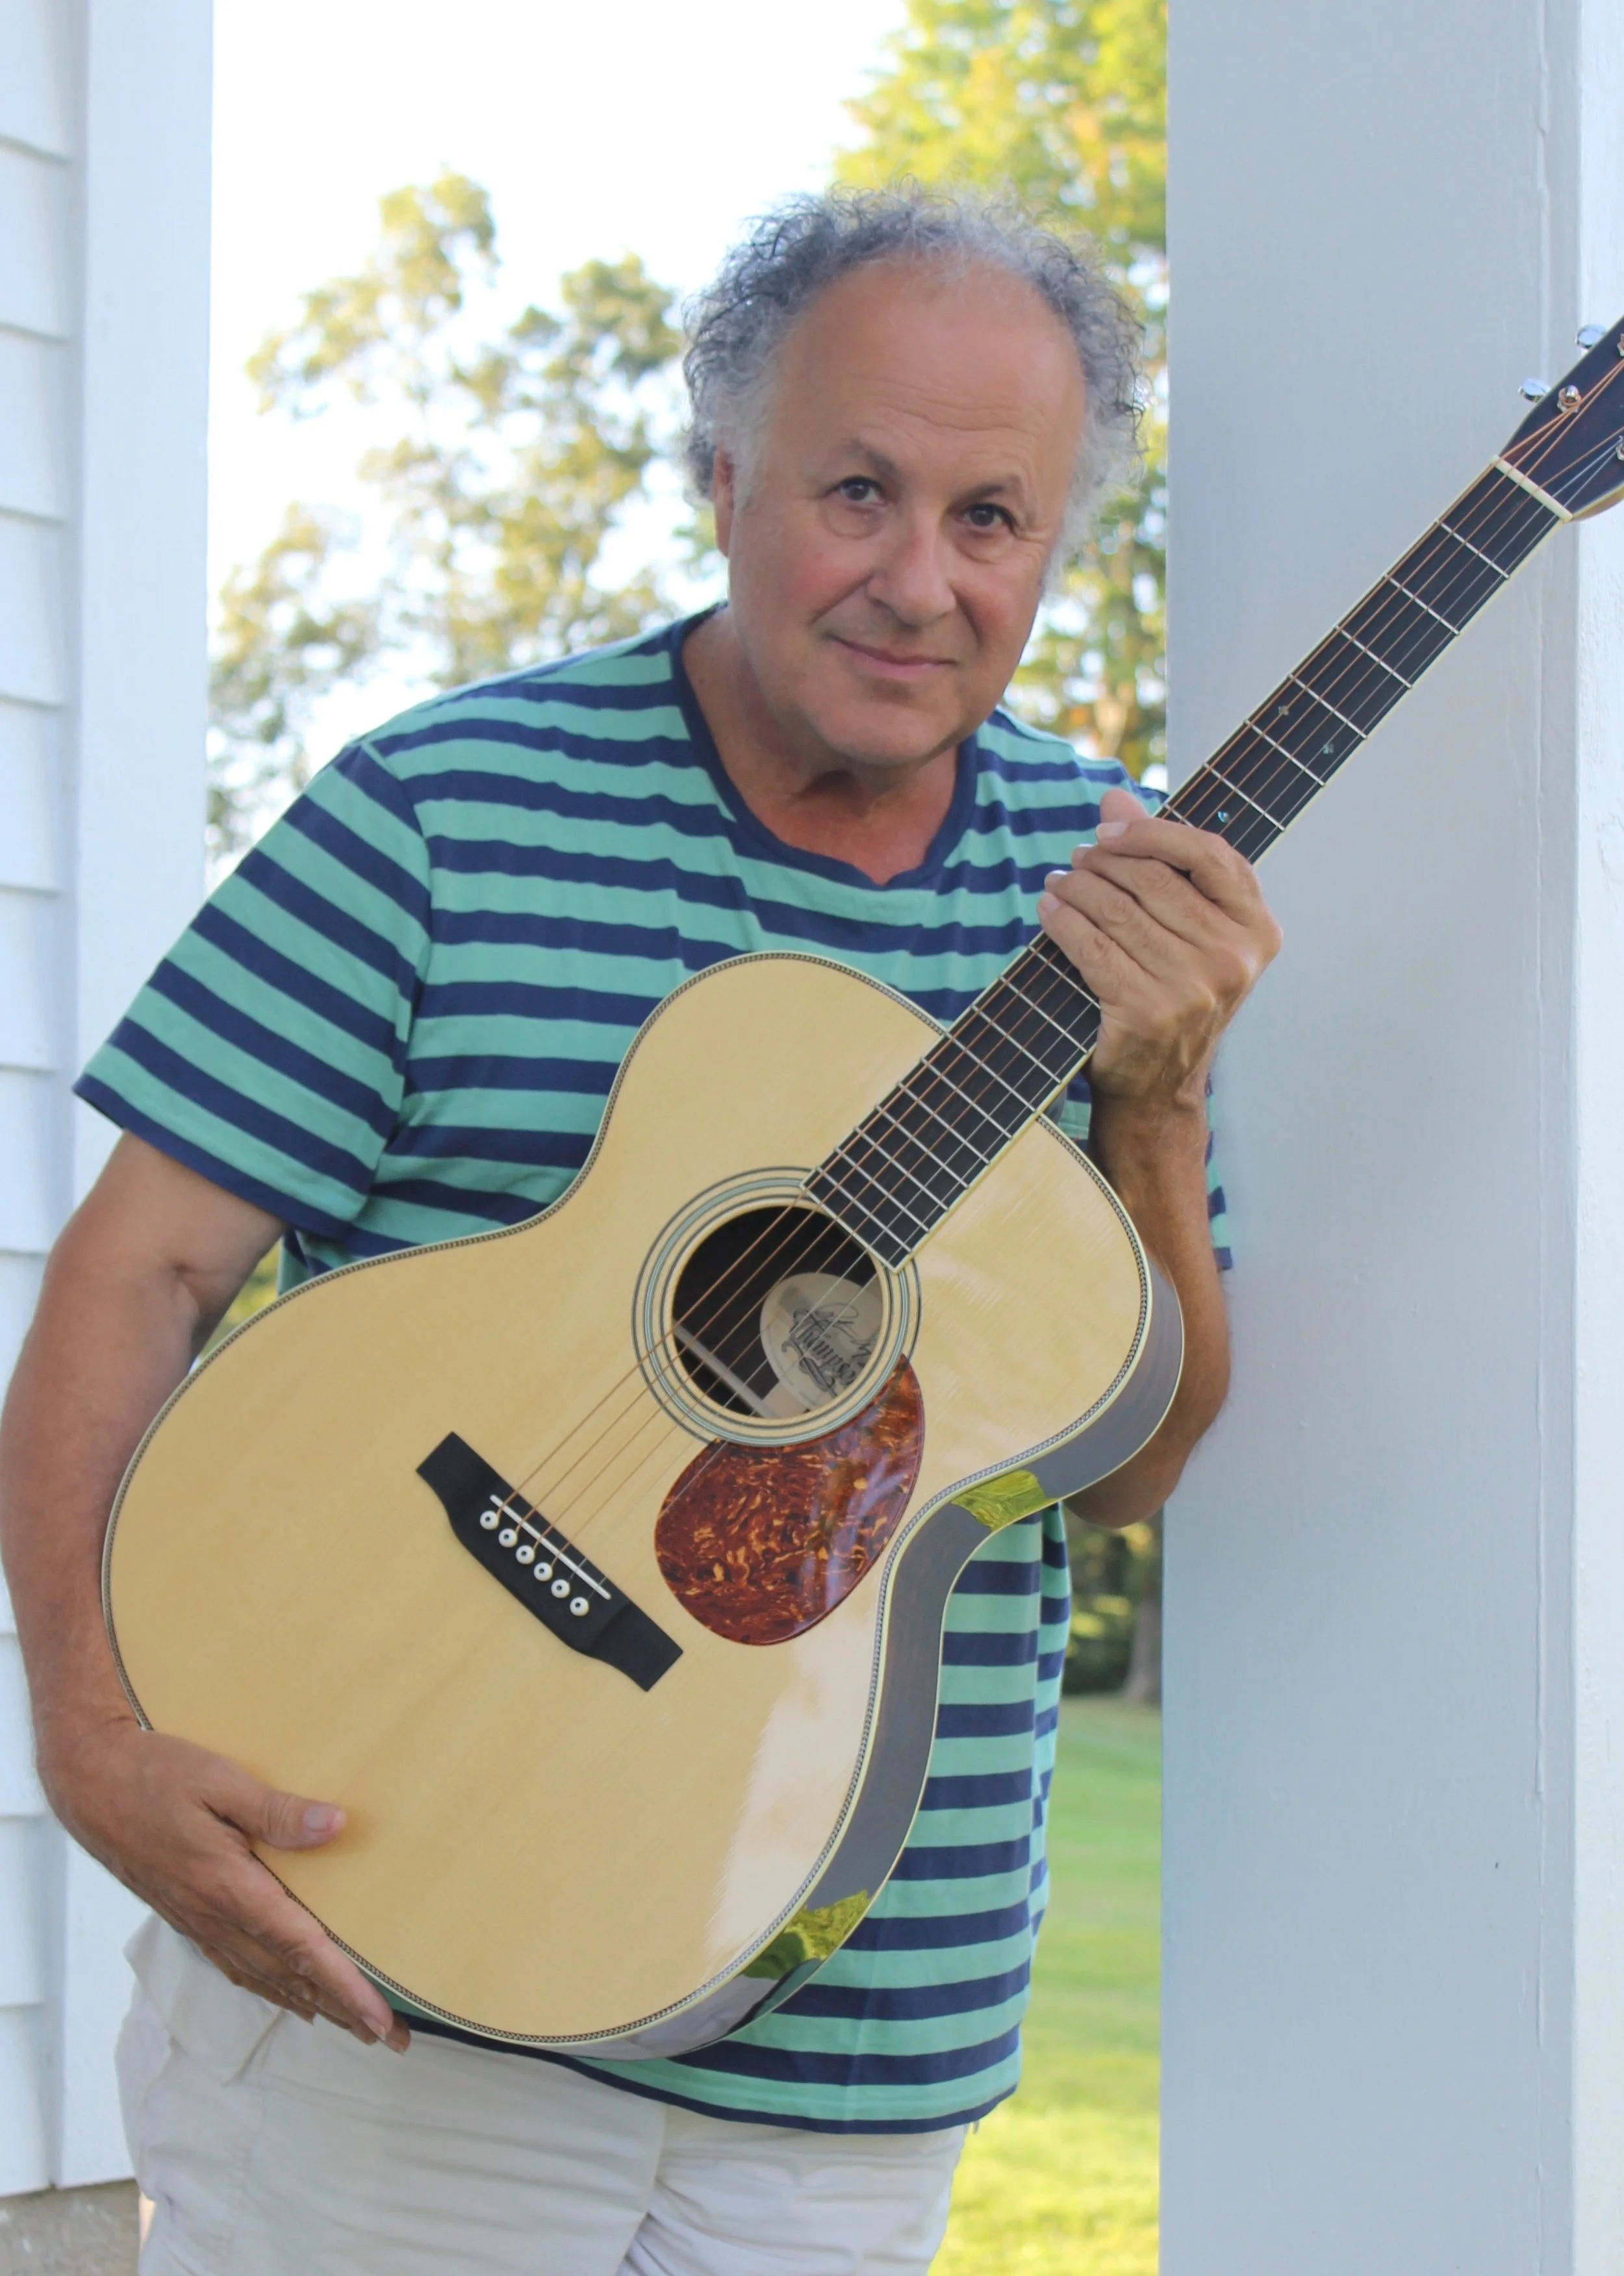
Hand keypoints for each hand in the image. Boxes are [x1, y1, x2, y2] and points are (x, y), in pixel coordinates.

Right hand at [43, 1714, 408, 2049]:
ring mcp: (199, 1922)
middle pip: (291, 1977)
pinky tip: (288, 1993)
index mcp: (230, 1889)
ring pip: (265, 1978)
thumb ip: (278, 1811)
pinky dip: (271, 1987)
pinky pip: (238, 1965)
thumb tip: (337, 1826)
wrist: (90, 1784)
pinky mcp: (188, 1915)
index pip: (302, 1950)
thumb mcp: (221, 1781)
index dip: (346, 1988)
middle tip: (391, 2038)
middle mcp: (215, 1918)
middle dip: (343, 2010)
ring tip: (352, 2025)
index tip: (381, 2020)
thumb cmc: (155, 1776)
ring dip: (313, 2005)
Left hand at [1038, 786, 1280, 1111]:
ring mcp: (1193, 987)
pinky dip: (1063, 922)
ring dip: (1077, 887)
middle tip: (1077, 858)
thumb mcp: (1186, 931)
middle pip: (1155, 879)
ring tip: (1059, 881)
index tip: (1111, 829)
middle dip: (1104, 861)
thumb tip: (1116, 797)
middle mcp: (1234, 958)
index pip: (1209, 854)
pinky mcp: (1148, 1011)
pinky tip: (1048, 910)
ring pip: (1119, 910)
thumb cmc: (1172, 994)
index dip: (1154, 832)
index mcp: (1259, 930)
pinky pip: (1093, 947)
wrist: (1159, 1088)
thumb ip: (1161, 863)